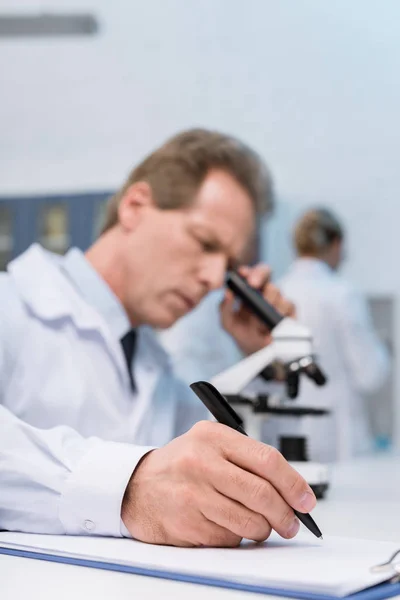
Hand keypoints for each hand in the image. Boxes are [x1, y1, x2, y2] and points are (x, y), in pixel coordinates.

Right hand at [121, 421, 315, 546]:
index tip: (306, 500)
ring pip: (249, 522)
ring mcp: (193, 493)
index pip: (267, 460)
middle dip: (285, 514)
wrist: (136, 486)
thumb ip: (246, 459)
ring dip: (263, 530)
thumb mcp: (210, 445)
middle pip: (262, 494)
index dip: (293, 483)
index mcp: (213, 436)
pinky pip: (229, 539)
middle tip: (291, 523)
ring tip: (260, 526)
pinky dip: (236, 538)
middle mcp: (202, 461)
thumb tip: (291, 489)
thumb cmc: (181, 465)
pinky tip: (226, 526)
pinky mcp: (187, 522)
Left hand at [220, 263, 295, 355]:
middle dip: (259, 275)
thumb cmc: (243, 334)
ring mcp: (278, 300)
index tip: (242, 274)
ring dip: (266, 304)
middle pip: (266, 272)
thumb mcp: (228, 324)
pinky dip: (278, 313)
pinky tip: (271, 326)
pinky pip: (288, 304)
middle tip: (253, 285)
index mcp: (248, 290)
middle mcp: (264, 292)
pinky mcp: (290, 311)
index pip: (249, 273)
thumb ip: (224, 308)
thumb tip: (227, 293)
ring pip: (276, 290)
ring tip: (259, 323)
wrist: (259, 354)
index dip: (247, 271)